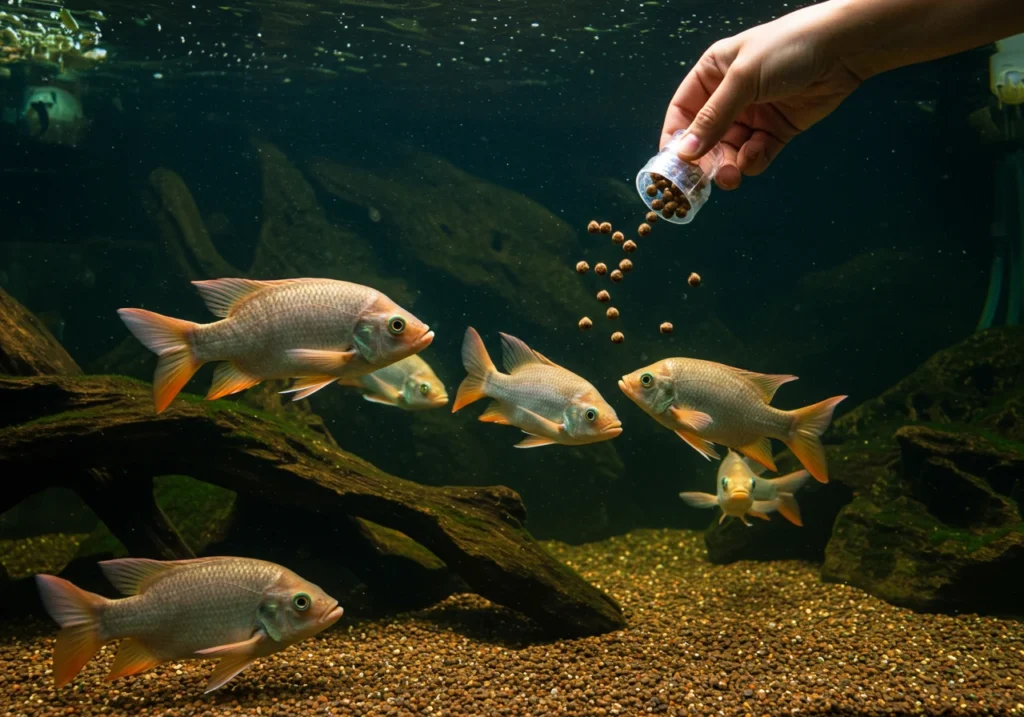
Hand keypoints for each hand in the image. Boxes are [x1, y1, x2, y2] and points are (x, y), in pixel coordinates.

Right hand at [661, 1, 863, 189]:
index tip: (671, 167)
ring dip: (728, 165)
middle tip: (704, 182)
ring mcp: (753, 114)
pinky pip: (755, 154)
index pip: (683, 112)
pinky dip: (752, 160)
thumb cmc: (787, 49)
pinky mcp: (776, 129)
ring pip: (729, 150)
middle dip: (705, 160)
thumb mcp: (743, 79)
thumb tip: (685, 153)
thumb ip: (713, 118)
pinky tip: (755, 156)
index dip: (675, 139)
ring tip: (732, 176)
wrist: (843, 49)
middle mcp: (728, 96)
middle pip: (705, 138)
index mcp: (712, 74)